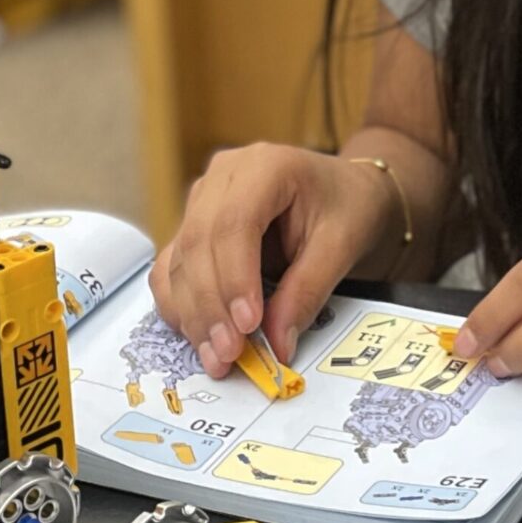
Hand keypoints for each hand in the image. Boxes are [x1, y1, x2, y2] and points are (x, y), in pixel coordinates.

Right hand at [150, 145, 395, 378]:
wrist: (346, 193)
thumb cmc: (348, 207)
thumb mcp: (342, 246)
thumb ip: (307, 292)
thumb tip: (276, 344)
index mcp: (266, 165)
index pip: (234, 223)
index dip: (235, 277)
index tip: (247, 324)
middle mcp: (223, 176)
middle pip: (198, 243)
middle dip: (210, 305)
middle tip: (229, 353)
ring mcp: (202, 200)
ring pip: (179, 261)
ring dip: (193, 314)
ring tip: (217, 357)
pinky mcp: (193, 228)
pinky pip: (173, 269)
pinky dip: (182, 306)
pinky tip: (202, 338)